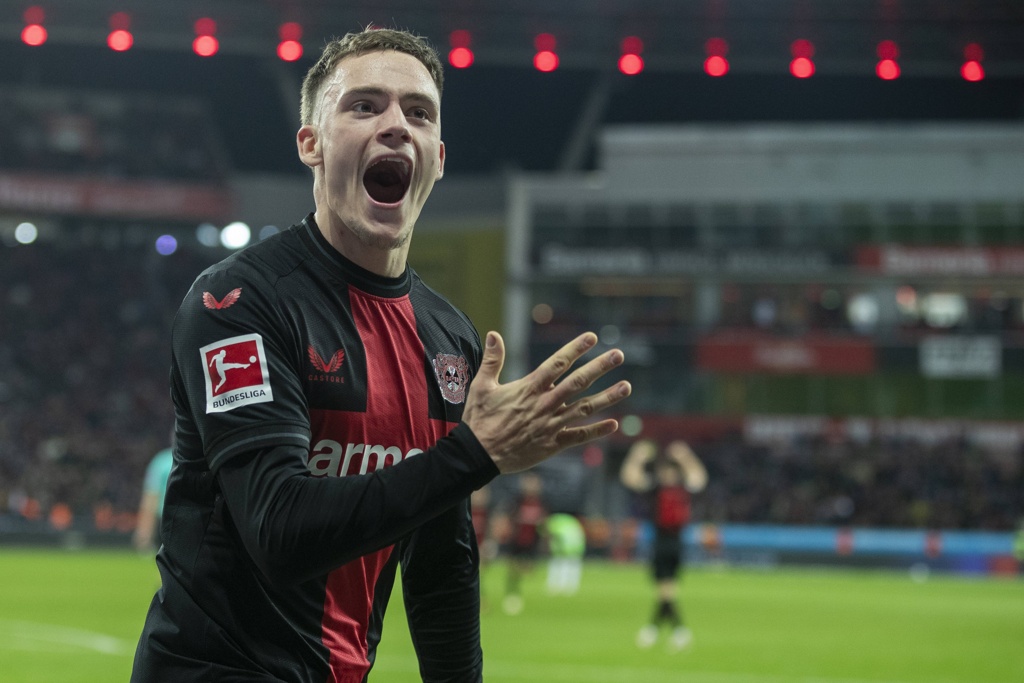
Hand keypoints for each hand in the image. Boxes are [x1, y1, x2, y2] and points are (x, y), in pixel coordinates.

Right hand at [463, 331, 630, 473]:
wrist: (478, 455)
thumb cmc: (479, 420)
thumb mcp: (482, 386)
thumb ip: (492, 360)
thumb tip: (493, 334)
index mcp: (529, 388)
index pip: (557, 364)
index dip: (575, 349)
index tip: (592, 337)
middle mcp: (544, 404)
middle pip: (577, 382)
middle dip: (599, 367)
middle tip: (619, 355)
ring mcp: (551, 425)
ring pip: (584, 408)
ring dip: (607, 397)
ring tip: (627, 386)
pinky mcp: (552, 444)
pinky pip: (579, 437)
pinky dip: (597, 431)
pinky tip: (614, 424)